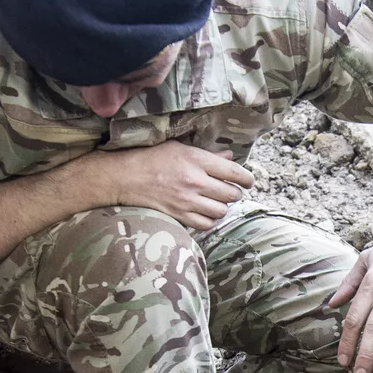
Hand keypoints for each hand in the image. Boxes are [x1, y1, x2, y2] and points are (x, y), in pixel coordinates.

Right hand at [99, 139, 253, 230]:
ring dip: (223, 207)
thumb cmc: (151, 158)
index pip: (234, 172)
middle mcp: (194, 181)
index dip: (247, 179)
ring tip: (216, 201)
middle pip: (231, 194)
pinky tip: (206, 212)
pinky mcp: (179, 216)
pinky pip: (206, 224)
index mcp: (196, 159)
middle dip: (234, 193)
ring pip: (221, 211)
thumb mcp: (179, 148)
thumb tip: (229, 158)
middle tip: (230, 190)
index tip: (248, 181)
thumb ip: (207, 155)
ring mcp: (187, 201)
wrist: (124, 177)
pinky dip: (210, 220)